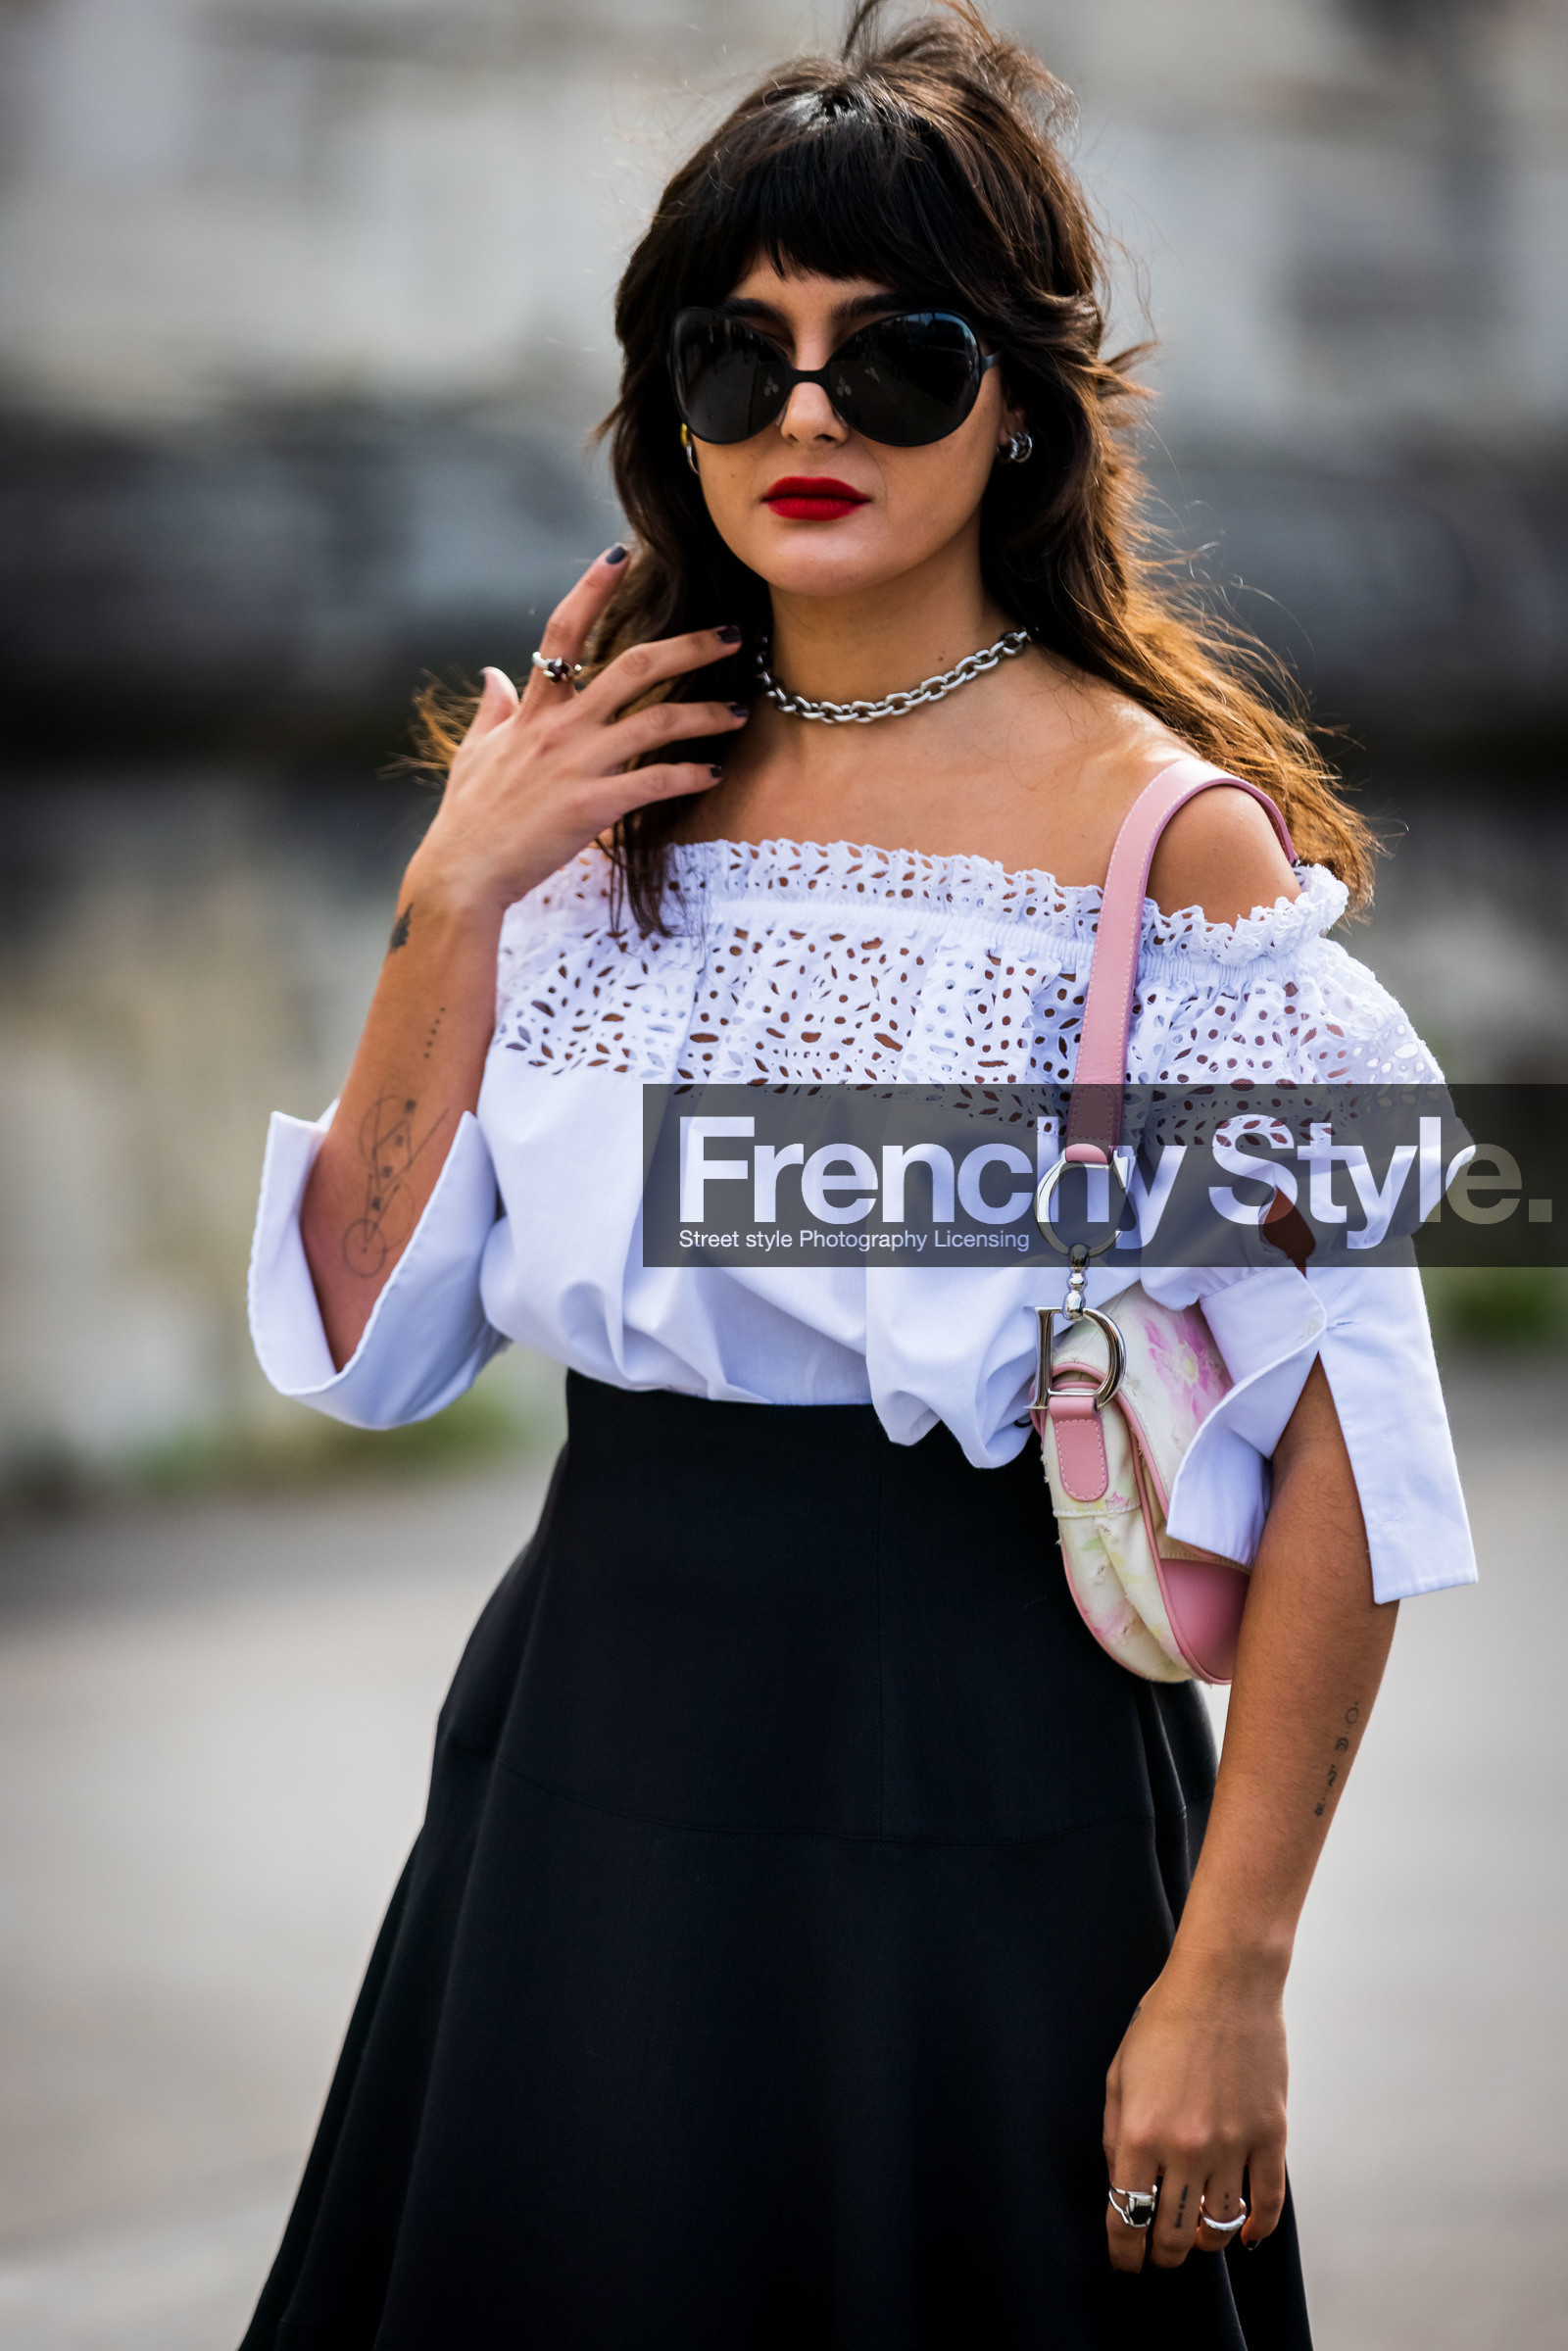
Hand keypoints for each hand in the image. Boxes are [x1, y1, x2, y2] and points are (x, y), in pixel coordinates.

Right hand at [406, 545, 748, 915]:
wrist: (463, 873)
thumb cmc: (468, 817)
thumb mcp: (475, 753)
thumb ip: (493, 709)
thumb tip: (494, 673)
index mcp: (534, 709)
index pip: (563, 631)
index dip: (591, 587)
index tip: (619, 552)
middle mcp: (561, 727)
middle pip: (634, 666)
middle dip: (689, 646)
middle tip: (730, 634)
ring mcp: (580, 765)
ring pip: (658, 722)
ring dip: (706, 714)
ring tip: (738, 711)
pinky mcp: (595, 806)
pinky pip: (657, 782)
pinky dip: (690, 775)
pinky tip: (714, 774)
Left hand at [1102, 1956, 1287, 2270]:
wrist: (1224, 1983)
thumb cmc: (1165, 2021)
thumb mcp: (1119, 2075)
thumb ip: (1114, 2135)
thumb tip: (1122, 2185)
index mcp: (1139, 2133)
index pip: (1127, 2217)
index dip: (1125, 2252)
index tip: (1127, 2263)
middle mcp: (1185, 2148)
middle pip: (1174, 2234)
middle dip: (1163, 2255)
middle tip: (1160, 2255)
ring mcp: (1233, 2145)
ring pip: (1220, 2227)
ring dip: (1205, 2243)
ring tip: (1197, 2239)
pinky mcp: (1271, 2136)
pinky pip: (1268, 2204)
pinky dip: (1257, 2228)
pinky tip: (1245, 2234)